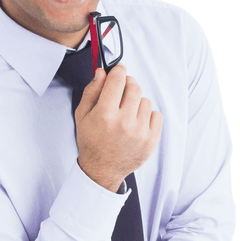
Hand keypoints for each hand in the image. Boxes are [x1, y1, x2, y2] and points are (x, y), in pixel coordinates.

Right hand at [75, 65, 162, 190]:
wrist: (102, 170)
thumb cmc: (92, 143)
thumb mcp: (82, 116)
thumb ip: (92, 91)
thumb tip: (102, 72)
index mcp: (105, 115)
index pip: (117, 80)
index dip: (118, 71)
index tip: (119, 70)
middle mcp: (124, 123)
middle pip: (134, 87)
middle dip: (128, 85)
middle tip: (122, 92)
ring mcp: (140, 132)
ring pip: (145, 101)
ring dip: (137, 103)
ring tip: (127, 114)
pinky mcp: (151, 140)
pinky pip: (156, 115)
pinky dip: (147, 116)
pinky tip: (136, 123)